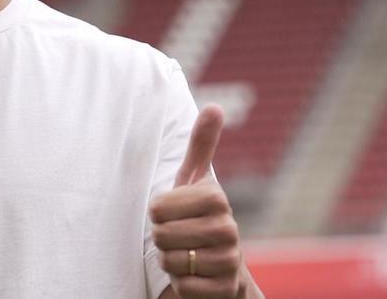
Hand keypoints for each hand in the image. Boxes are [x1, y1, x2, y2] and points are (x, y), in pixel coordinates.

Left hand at [150, 105, 247, 298]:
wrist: (220, 265)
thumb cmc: (197, 217)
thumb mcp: (195, 180)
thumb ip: (201, 145)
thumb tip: (215, 106)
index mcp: (216, 198)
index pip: (157, 208)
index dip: (157, 213)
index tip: (173, 213)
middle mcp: (228, 228)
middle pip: (161, 235)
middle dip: (162, 239)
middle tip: (178, 236)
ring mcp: (229, 261)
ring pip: (171, 262)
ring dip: (170, 261)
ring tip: (185, 253)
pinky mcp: (224, 289)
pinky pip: (184, 287)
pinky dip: (181, 284)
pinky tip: (194, 276)